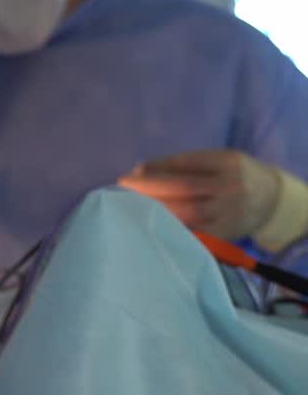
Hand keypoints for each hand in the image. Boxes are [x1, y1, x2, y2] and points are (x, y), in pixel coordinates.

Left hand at [119, 150, 280, 240]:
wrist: (272, 200)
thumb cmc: (232, 175)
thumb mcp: (214, 160)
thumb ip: (180, 164)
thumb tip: (139, 170)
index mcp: (226, 162)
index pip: (183, 165)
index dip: (154, 170)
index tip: (129, 175)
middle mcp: (229, 187)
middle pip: (183, 189)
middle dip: (149, 190)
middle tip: (121, 192)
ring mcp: (229, 213)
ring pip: (187, 213)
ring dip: (156, 211)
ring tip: (130, 208)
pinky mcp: (227, 235)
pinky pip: (195, 234)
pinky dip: (172, 230)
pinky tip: (152, 228)